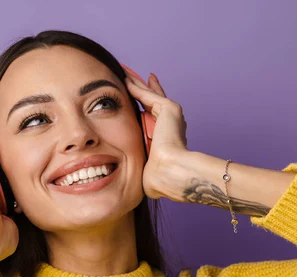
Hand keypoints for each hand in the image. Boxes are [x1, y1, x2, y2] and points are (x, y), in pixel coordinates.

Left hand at [124, 71, 189, 199]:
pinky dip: (136, 86)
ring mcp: (171, 114)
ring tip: (124, 71)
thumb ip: (147, 171)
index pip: (154, 116)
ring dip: (136, 82)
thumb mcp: (149, 170)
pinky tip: (124, 78)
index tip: (137, 96)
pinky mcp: (169, 109)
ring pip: (149, 94)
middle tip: (130, 75)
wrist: (170, 172)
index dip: (144, 105)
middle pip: (152, 100)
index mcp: (167, 135)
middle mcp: (171, 122)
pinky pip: (147, 95)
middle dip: (142, 88)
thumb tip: (146, 185)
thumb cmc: (161, 177)